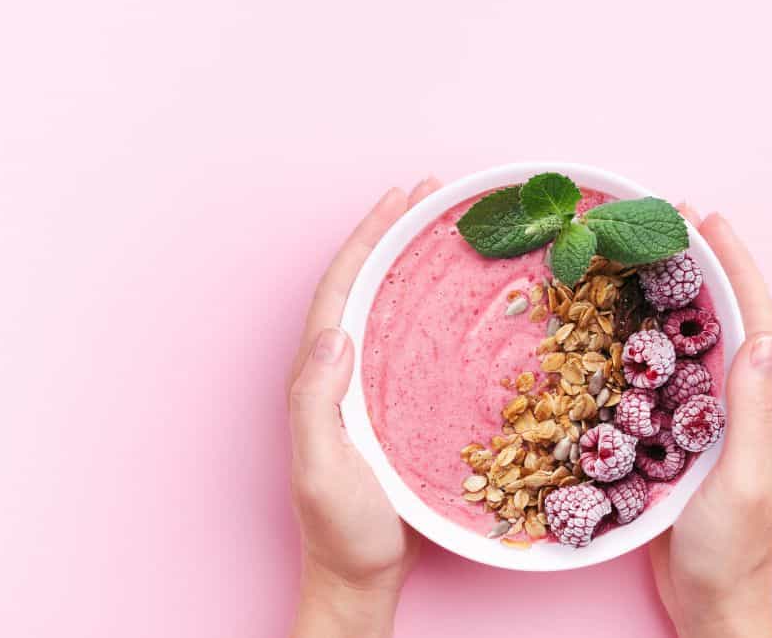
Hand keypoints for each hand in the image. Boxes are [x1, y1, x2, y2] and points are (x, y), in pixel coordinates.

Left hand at [288, 178, 440, 637]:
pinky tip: (456, 296)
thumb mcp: (322, 469)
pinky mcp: (395, 405)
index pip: (340, 291)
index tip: (398, 200)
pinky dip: (429, 304)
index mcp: (319, 377)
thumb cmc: (343, 530)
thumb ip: (315, 403)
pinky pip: (409, 338)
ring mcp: (368, 387)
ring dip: (409, 261)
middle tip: (430, 194)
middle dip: (390, 234)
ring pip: (386, 306)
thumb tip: (332, 333)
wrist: (361, 576)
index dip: (367, 240)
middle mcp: (340, 372)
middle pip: (362, 285)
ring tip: (443, 226)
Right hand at [649, 207, 771, 637]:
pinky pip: (679, 369)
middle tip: (676, 219)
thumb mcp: (745, 482)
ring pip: (707, 337)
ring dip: (687, 291)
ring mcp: (722, 417)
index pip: (759, 317)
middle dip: (712, 263)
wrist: (712, 601)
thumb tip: (765, 338)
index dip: (736, 265)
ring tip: (656, 253)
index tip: (707, 220)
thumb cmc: (732, 551)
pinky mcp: (692, 433)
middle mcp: (752, 403)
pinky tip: (634, 322)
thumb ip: (756, 413)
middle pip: (736, 315)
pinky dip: (661, 334)